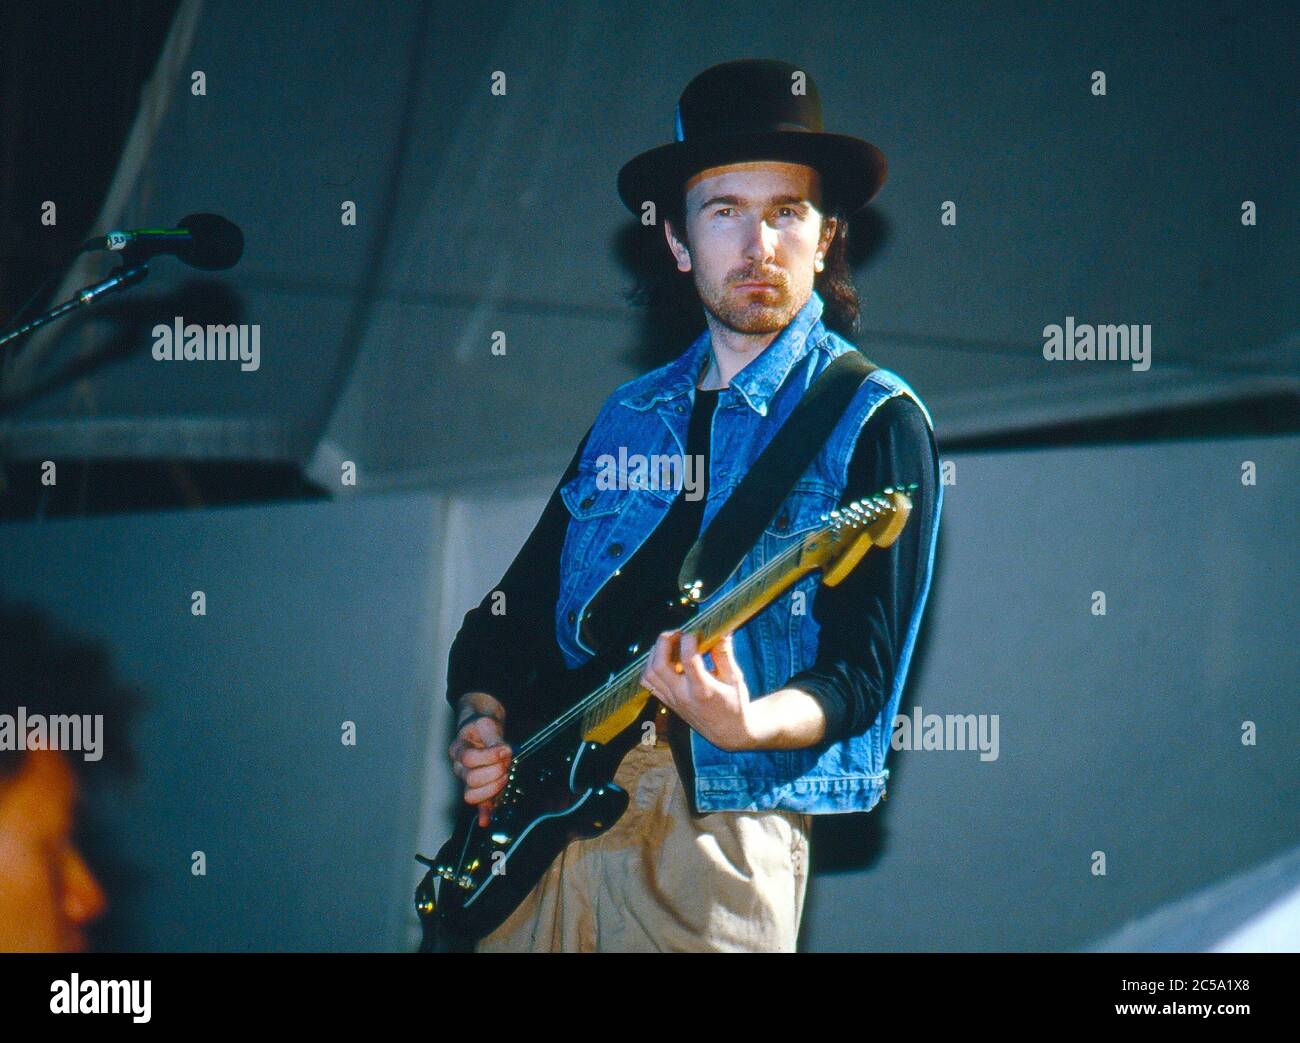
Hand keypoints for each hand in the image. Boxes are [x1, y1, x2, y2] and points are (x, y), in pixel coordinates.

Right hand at [448, 714, 511, 827]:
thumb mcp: (487, 724)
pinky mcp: (478, 789)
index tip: (505, 749)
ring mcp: (467, 781)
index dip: (489, 756)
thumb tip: (503, 752)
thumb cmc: (482, 727)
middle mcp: (459, 768)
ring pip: (471, 795)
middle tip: (506, 763)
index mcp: (458, 749)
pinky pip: (478, 805)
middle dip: (494, 772)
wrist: (482, 730)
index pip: (468, 758)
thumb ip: (494, 737)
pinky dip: (482, 813)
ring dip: (493, 788)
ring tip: (505, 776)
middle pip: (471, 779)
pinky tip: (486, 820)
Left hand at [639, 630, 754, 751]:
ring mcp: (672, 700)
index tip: (698, 632)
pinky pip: (648, 683)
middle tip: (678, 633)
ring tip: (670, 643)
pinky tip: (665, 659)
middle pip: (659, 665)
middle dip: (665, 642)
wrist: (728, 733)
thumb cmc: (735, 705)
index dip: (690, 640)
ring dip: (656, 653)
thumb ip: (725, 655)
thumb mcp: (735, 679)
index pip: (688, 659)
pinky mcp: (667, 703)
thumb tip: (721, 632)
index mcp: (703, 690)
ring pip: (650, 673)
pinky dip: (651, 666)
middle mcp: (683, 696)